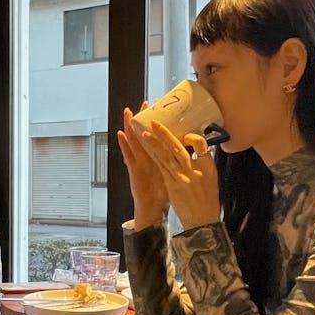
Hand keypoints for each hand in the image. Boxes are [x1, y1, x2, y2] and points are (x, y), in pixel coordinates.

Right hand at [117, 104, 169, 229]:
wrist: (154, 210)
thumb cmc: (165, 194)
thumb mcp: (175, 174)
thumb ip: (180, 162)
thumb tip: (193, 152)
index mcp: (159, 158)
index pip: (158, 138)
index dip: (158, 124)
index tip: (160, 110)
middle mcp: (148, 158)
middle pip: (145, 135)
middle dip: (144, 119)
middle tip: (144, 104)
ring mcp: (140, 164)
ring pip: (135, 142)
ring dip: (131, 127)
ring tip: (128, 113)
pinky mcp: (134, 172)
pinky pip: (128, 156)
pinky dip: (124, 145)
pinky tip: (121, 134)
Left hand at [136, 120, 219, 230]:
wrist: (203, 223)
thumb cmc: (207, 202)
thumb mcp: (212, 180)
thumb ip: (203, 164)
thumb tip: (197, 150)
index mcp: (209, 168)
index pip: (201, 145)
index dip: (192, 138)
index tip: (186, 136)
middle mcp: (195, 171)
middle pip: (179, 148)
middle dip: (165, 134)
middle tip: (155, 122)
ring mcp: (182, 178)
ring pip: (166, 156)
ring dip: (154, 143)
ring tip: (144, 131)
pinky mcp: (172, 186)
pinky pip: (161, 167)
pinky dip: (153, 156)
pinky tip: (146, 150)